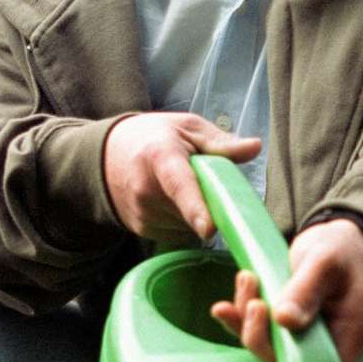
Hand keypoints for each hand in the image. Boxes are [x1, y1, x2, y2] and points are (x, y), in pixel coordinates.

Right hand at [103, 113, 261, 241]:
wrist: (107, 155)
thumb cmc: (155, 137)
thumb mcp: (188, 128)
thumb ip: (221, 142)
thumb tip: (255, 147)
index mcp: (161, 156)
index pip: (180, 186)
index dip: (195, 208)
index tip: (208, 229)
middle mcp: (146, 190)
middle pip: (194, 209)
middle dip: (210, 200)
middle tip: (201, 178)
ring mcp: (142, 214)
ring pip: (189, 225)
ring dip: (197, 212)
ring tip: (181, 188)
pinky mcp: (141, 230)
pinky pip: (179, 233)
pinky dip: (184, 221)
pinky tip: (173, 202)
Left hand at [211, 218, 362, 361]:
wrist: (334, 240)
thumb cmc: (339, 252)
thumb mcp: (325, 263)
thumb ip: (307, 290)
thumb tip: (284, 320)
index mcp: (347, 333)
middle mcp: (323, 342)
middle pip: (287, 361)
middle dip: (261, 336)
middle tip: (255, 304)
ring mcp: (300, 336)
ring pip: (266, 345)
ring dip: (246, 320)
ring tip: (247, 280)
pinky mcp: (280, 325)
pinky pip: (256, 331)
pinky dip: (237, 319)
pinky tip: (222, 308)